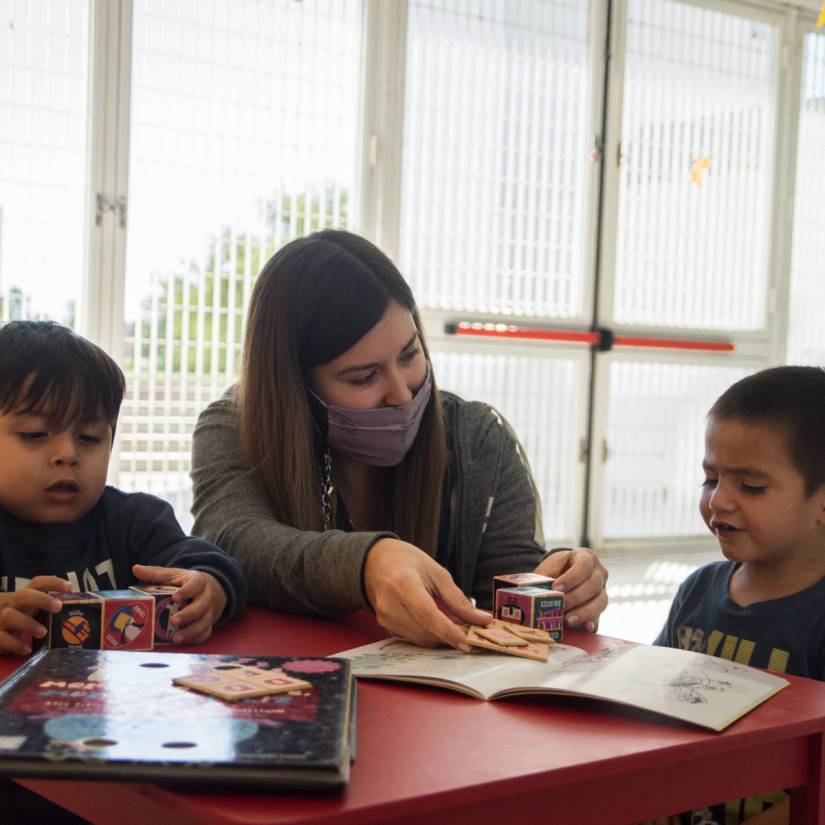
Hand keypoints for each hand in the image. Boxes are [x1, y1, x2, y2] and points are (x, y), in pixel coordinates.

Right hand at [0, 576, 71, 655]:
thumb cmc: (18, 621)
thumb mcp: (31, 612)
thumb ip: (48, 610)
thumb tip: (79, 613)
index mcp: (24, 597)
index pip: (36, 583)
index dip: (52, 582)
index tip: (69, 587)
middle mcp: (11, 605)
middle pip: (23, 596)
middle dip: (41, 599)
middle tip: (58, 606)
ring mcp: (0, 621)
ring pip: (10, 616)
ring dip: (28, 623)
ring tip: (43, 632)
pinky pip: (1, 638)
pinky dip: (14, 644)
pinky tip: (27, 650)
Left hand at [132, 564, 226, 644]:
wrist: (213, 589)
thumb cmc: (188, 583)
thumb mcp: (175, 575)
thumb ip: (156, 573)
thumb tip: (136, 569)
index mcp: (198, 581)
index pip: (196, 585)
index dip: (187, 591)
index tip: (175, 597)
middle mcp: (207, 597)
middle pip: (202, 606)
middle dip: (188, 614)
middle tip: (173, 620)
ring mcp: (209, 611)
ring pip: (205, 622)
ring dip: (192, 631)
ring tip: (176, 638)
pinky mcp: (209, 623)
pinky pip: (205, 633)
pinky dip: (195, 638)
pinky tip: (183, 641)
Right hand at [363, 538, 490, 650]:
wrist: (375, 561)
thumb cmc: (408, 562)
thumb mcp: (436, 572)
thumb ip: (457, 599)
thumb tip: (482, 620)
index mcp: (403, 583)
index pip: (427, 614)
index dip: (449, 632)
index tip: (469, 643)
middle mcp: (390, 604)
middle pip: (425, 631)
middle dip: (451, 636)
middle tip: (474, 633)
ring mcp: (385, 618)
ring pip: (421, 640)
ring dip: (442, 638)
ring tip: (460, 628)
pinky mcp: (385, 626)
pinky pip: (414, 638)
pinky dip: (430, 636)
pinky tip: (442, 627)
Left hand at [534, 547, 607, 631]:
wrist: (563, 573)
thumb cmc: (556, 570)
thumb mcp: (549, 568)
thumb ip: (545, 578)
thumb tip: (536, 592)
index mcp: (586, 557)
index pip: (584, 565)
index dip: (571, 578)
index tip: (556, 588)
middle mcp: (599, 572)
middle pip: (593, 584)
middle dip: (576, 597)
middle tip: (561, 605)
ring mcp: (603, 589)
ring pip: (600, 601)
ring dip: (584, 612)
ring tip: (568, 620)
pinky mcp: (600, 605)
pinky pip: (600, 614)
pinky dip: (592, 621)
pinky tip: (585, 627)